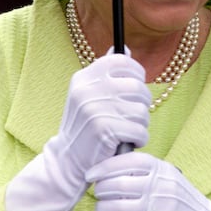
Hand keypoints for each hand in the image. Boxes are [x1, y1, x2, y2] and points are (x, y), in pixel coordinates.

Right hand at [50, 51, 150, 190]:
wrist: (68, 160)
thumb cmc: (87, 124)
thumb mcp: (90, 94)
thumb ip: (107, 73)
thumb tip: (125, 49)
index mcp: (85, 77)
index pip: (122, 61)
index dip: (136, 73)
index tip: (135, 86)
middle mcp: (88, 90)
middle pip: (138, 87)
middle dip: (142, 104)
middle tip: (130, 116)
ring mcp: (95, 109)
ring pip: (142, 110)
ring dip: (140, 124)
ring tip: (125, 130)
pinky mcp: (104, 130)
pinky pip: (140, 130)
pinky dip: (139, 139)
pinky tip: (126, 142)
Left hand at [87, 152, 210, 210]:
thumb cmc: (183, 204)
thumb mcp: (170, 180)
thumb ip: (148, 173)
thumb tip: (114, 168)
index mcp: (163, 169)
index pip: (129, 161)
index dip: (105, 166)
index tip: (91, 174)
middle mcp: (161, 185)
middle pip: (117, 184)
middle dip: (101, 190)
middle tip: (97, 194)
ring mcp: (158, 206)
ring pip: (116, 206)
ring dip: (101, 210)